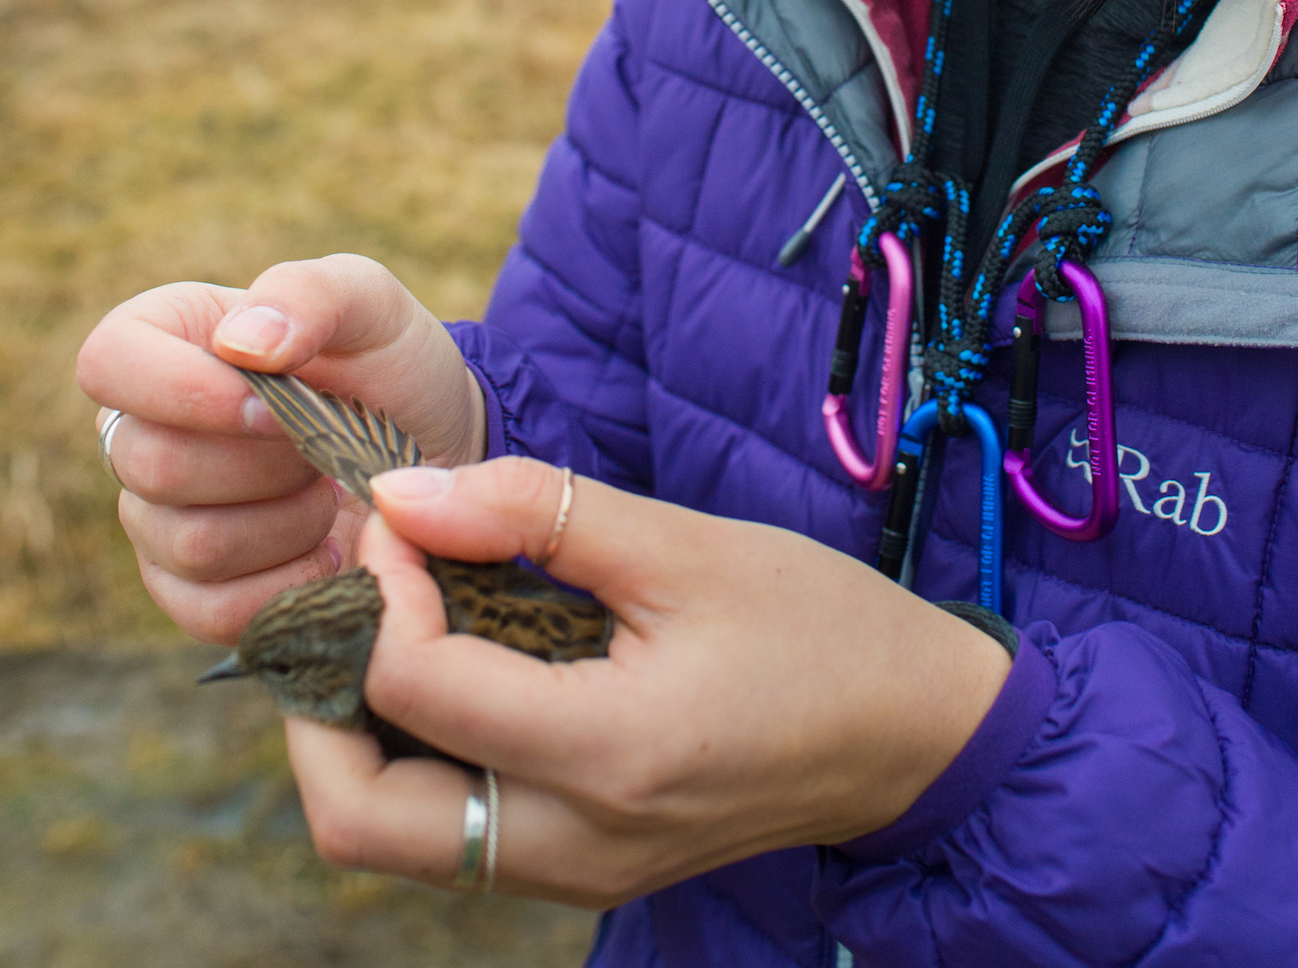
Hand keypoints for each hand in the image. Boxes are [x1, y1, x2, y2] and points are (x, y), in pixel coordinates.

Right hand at [75, 254, 486, 643]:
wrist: (436, 448)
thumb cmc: (389, 362)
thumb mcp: (369, 302)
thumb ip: (308, 295)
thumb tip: (239, 344)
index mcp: (165, 339)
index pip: (107, 362)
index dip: (182, 390)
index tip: (270, 404)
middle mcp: (143, 430)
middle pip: (150, 465)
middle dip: (263, 462)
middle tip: (324, 447)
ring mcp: (159, 518)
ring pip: (187, 543)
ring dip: (286, 521)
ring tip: (331, 491)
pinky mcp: (192, 592)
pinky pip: (211, 611)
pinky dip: (288, 584)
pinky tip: (330, 549)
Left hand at [285, 457, 1008, 901]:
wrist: (912, 733)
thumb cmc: (816, 625)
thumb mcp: (685, 544)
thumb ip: (539, 513)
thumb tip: (406, 492)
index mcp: (605, 753)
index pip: (413, 687)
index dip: (378, 585)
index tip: (397, 511)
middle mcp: (571, 842)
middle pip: (357, 815)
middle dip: (318, 696)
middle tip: (353, 589)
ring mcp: (573, 871)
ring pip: (390, 836)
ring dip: (356, 730)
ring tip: (393, 617)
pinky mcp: (580, 867)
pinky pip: (448, 834)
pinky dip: (413, 754)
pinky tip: (449, 661)